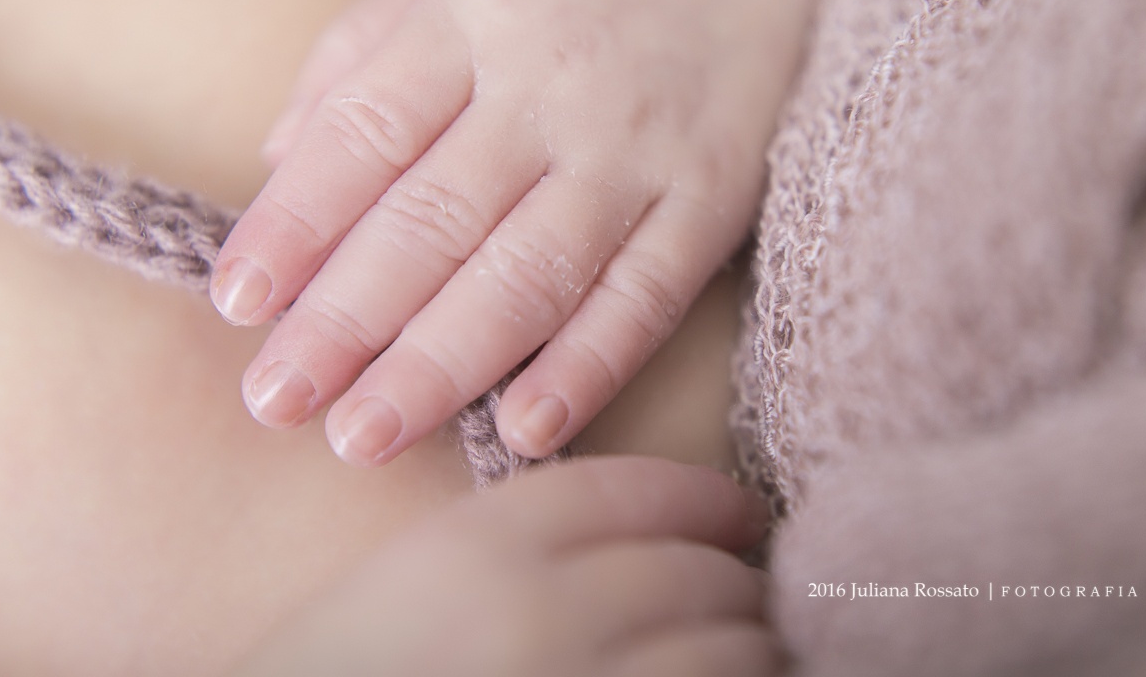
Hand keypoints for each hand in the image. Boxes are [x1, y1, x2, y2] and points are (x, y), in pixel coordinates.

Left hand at [211, 0, 813, 464]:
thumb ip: (360, 58)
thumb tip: (278, 169)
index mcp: (469, 17)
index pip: (363, 134)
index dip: (296, 226)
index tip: (240, 306)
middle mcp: (549, 85)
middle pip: (433, 219)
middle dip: (346, 320)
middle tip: (277, 402)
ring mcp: (636, 148)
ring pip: (529, 273)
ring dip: (441, 365)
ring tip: (364, 436)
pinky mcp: (709, 199)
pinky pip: (644, 295)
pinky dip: (587, 367)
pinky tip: (524, 430)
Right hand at [229, 456, 778, 676]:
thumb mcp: (391, 606)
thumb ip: (496, 564)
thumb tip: (615, 562)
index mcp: (469, 552)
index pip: (628, 493)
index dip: (701, 499)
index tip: (739, 515)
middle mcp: (538, 614)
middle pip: (692, 569)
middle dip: (732, 580)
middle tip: (746, 597)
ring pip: (729, 647)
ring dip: (750, 645)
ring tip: (753, 652)